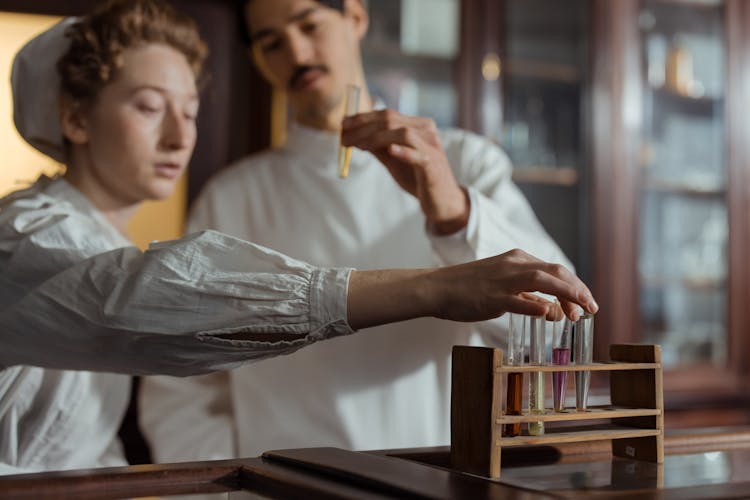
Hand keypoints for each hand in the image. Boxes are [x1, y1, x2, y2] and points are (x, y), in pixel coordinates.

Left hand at [341, 109, 468, 233]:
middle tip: (343, 136)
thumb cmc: (418, 178)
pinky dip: (403, 151)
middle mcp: (426, 131)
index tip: (343, 124)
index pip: (387, 114)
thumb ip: (377, 147)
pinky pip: (417, 155)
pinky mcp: (432, 165)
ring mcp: (431, 147)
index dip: (363, 117)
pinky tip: (390, 150)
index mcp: (417, 125)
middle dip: (363, 127)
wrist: (441, 201)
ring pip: (402, 132)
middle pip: (391, 119)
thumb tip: (354, 136)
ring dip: (375, 137)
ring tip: (358, 146)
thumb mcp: (393, 160)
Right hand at [347, 249, 596, 329]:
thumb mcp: (502, 287)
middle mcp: (514, 264)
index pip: (556, 270)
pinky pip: (519, 300)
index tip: (586, 303)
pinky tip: (550, 314)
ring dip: (567, 296)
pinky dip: (536, 306)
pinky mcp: (492, 296)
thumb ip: (527, 296)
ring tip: (580, 313)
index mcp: (517, 259)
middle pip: (557, 273)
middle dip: (579, 290)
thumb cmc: (468, 289)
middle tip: (592, 309)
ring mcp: (503, 279)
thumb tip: (551, 309)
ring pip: (544, 281)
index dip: (576, 286)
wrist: (437, 288)